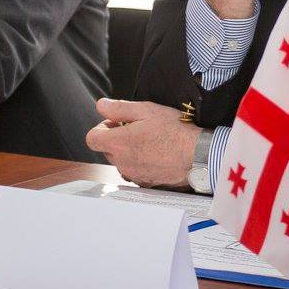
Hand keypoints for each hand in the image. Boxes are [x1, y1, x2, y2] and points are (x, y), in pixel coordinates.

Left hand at [85, 98, 201, 187]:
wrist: (196, 156)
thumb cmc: (175, 132)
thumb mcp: (147, 110)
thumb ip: (119, 108)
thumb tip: (101, 105)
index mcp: (118, 143)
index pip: (92, 138)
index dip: (103, 127)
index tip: (118, 122)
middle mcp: (121, 162)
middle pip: (107, 149)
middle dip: (117, 137)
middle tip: (138, 128)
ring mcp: (133, 174)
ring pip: (121, 160)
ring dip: (129, 150)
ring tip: (150, 141)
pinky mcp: (144, 182)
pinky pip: (134, 170)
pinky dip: (140, 162)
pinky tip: (156, 153)